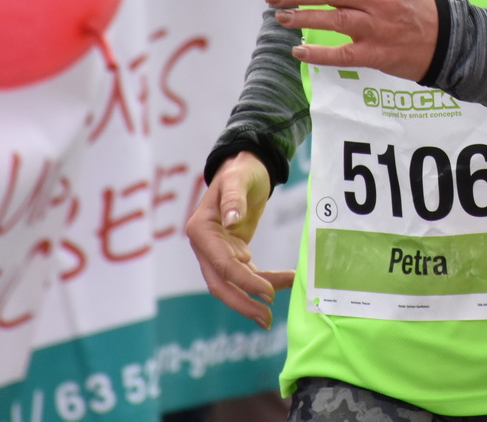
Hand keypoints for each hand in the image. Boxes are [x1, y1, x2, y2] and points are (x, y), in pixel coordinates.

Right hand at [186, 152, 294, 326]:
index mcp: (201, 230)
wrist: (246, 166)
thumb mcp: (238, 179)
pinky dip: (263, 280)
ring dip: (251, 299)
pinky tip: (285, 281)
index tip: (266, 291)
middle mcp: (205, 245)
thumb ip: (234, 199)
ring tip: (272, 315)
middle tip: (266, 319)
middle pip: (220, 283)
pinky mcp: (233, 252)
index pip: (221, 264)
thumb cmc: (241, 171)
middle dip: (242, 303)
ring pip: (231, 284)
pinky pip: (246, 273)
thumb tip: (232, 221)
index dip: (243, 280)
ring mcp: (217, 251)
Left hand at [271, 0, 439, 80]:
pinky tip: (300, 51)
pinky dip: (319, 53)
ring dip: (302, 18)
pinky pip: (343, 54)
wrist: (446, 41)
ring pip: (334, 19)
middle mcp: (377, 0)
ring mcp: (377, 28)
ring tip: (280, 17)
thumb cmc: (414, 9)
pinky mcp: (377, 54)